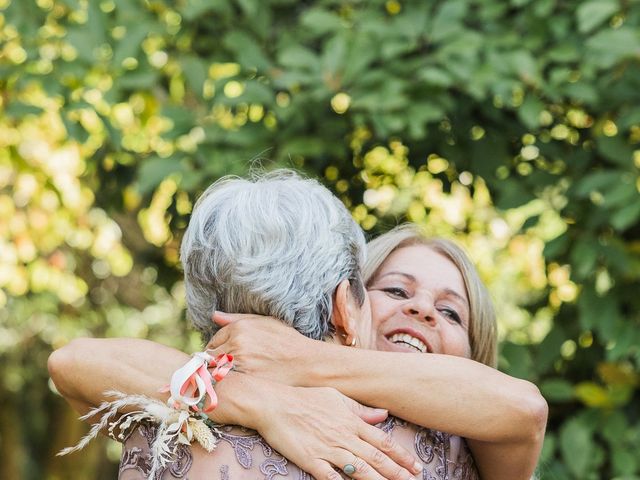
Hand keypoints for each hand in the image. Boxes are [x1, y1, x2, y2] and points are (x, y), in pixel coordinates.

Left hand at [207, 312, 316, 385]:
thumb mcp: (264, 322)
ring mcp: (240, 361)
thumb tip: (214, 316)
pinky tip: (237, 384)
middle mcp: (237, 343)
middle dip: (215, 362)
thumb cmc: (286, 340)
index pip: (213, 340)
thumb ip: (236, 318)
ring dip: (218, 374)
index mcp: (239, 328)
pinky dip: (227, 384)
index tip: (222, 356)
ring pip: (215, 370)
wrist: (305, 361)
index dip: (217, 349)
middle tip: (225, 368)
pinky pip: (225, 382)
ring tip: (230, 377)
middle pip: (211, 356)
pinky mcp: (245, 378)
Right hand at [255, 383, 421, 479]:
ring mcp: (328, 449)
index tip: (416, 466)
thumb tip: (383, 414)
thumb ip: (360, 410)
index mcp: (351, 421)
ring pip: (360, 469)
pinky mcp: (311, 460)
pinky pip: (330, 477)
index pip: (383, 441)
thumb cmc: (304, 398)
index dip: (401, 455)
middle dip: (398, 472)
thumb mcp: (336, 398)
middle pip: (376, 457)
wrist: (273, 403)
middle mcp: (344, 436)